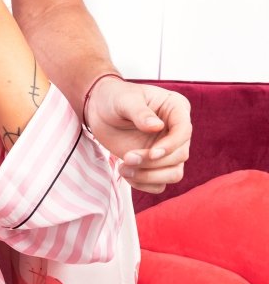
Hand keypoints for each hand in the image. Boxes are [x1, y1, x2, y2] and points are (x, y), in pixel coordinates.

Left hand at [86, 78, 191, 193]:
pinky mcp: (156, 164)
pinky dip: (144, 185)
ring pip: (174, 173)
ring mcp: (168, 149)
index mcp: (176, 108)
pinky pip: (160, 184)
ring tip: (123, 169)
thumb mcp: (124, 100)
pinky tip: (126, 174)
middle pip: (180, 156)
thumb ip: (140, 113)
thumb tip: (157, 126)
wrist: (99, 110)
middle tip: (126, 158)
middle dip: (153, 162)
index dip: (171, 145)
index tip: (152, 153)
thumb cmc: (114, 98)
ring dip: (149, 176)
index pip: (184, 131)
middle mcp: (176, 131)